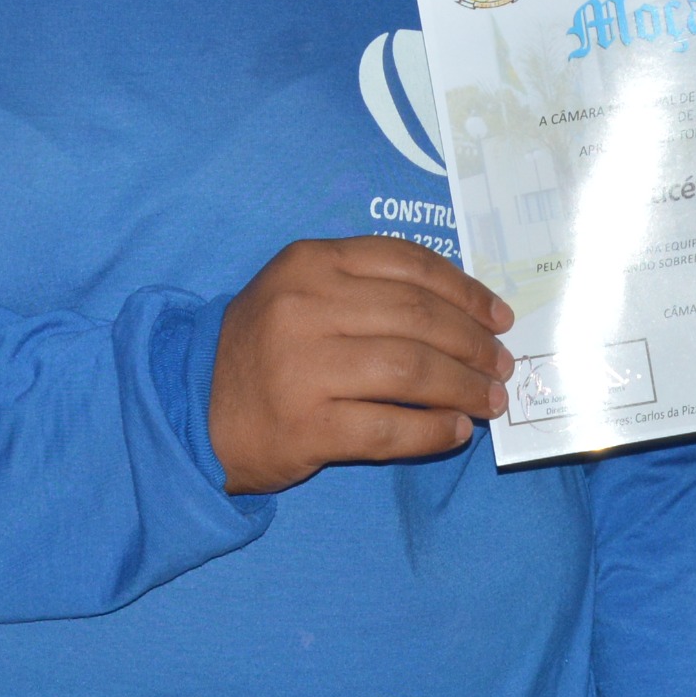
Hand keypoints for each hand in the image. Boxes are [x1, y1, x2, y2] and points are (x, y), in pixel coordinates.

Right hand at [208, 236, 517, 495]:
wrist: (193, 409)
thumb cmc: (263, 347)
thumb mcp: (300, 292)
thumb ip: (366, 287)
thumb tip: (462, 311)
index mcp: (310, 263)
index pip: (408, 265)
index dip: (465, 291)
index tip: (497, 315)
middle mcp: (306, 308)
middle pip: (419, 318)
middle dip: (474, 343)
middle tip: (502, 364)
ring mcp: (304, 368)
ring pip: (412, 370)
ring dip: (465, 387)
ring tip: (490, 400)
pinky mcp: (307, 427)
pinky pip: (390, 427)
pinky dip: (433, 431)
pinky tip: (454, 432)